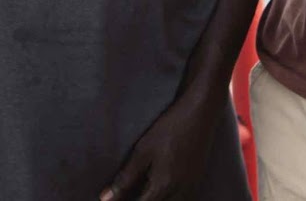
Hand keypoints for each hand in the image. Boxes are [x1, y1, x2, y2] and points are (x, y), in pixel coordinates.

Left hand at [99, 91, 216, 200]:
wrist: (200, 113)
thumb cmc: (169, 129)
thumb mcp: (143, 151)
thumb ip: (125, 178)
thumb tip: (105, 199)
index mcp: (163, 187)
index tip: (115, 200)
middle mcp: (180, 193)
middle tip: (128, 195)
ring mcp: (191, 188)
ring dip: (157, 200)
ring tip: (144, 192)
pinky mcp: (197, 181)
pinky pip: (182, 199)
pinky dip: (170, 198)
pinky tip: (162, 191)